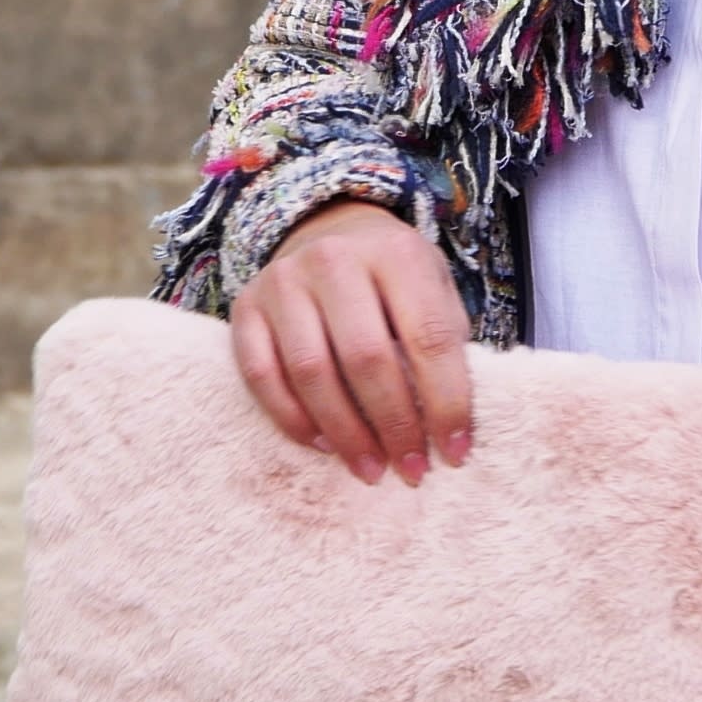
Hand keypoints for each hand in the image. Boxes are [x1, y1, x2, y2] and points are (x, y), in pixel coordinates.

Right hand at [229, 200, 472, 486]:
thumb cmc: (396, 277)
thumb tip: (452, 426)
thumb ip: (444, 343)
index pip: (429, 338)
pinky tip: (324, 445)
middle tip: (412, 470)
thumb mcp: (435, 290)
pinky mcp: (246, 306)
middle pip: (366, 359)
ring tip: (370, 470)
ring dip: (345, 434)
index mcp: (397, 253)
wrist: (331, 231)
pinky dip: (293, 419)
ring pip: (312, 372)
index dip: (447, 402)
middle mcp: (335, 260)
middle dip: (394, 426)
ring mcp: (284, 281)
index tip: (456, 452)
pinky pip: (262, 375)